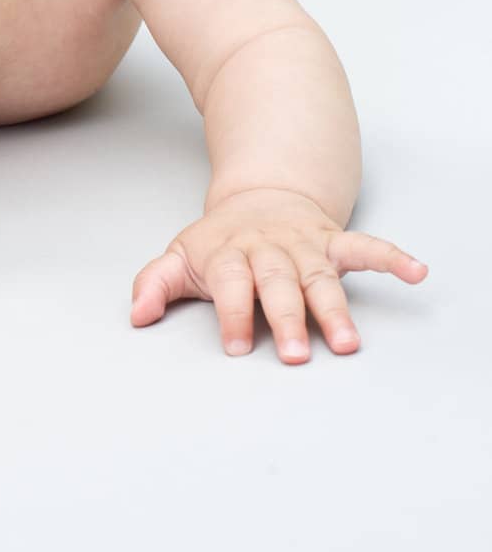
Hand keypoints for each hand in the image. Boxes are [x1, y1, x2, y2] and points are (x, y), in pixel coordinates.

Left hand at [129, 187, 428, 363]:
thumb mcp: (180, 257)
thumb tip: (137, 316)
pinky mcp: (333, 241)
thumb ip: (155, 285)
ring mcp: (304, 245)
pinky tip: (415, 273)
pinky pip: (365, 247)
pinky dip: (391, 258)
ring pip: (320, 277)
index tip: (237, 346)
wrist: (259, 197)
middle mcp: (269, 250)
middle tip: (294, 355)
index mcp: (230, 254)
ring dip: (334, 308)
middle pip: (278, 283)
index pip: (231, 283)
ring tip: (346, 342)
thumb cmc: (219, 241)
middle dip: (287, 318)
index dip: (233, 313)